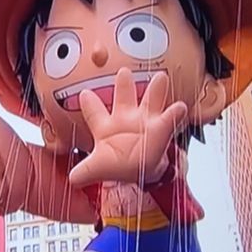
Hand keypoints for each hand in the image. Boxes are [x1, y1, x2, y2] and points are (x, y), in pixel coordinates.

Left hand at [68, 69, 187, 187]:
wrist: (139, 173)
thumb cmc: (116, 165)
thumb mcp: (97, 168)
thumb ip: (84, 172)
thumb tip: (72, 180)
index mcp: (105, 125)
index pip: (95, 112)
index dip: (90, 103)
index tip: (84, 93)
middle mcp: (125, 118)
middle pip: (124, 97)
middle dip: (124, 84)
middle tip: (124, 71)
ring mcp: (145, 121)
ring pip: (150, 101)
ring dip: (156, 90)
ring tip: (161, 77)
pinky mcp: (162, 129)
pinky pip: (170, 118)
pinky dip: (175, 113)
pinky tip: (179, 107)